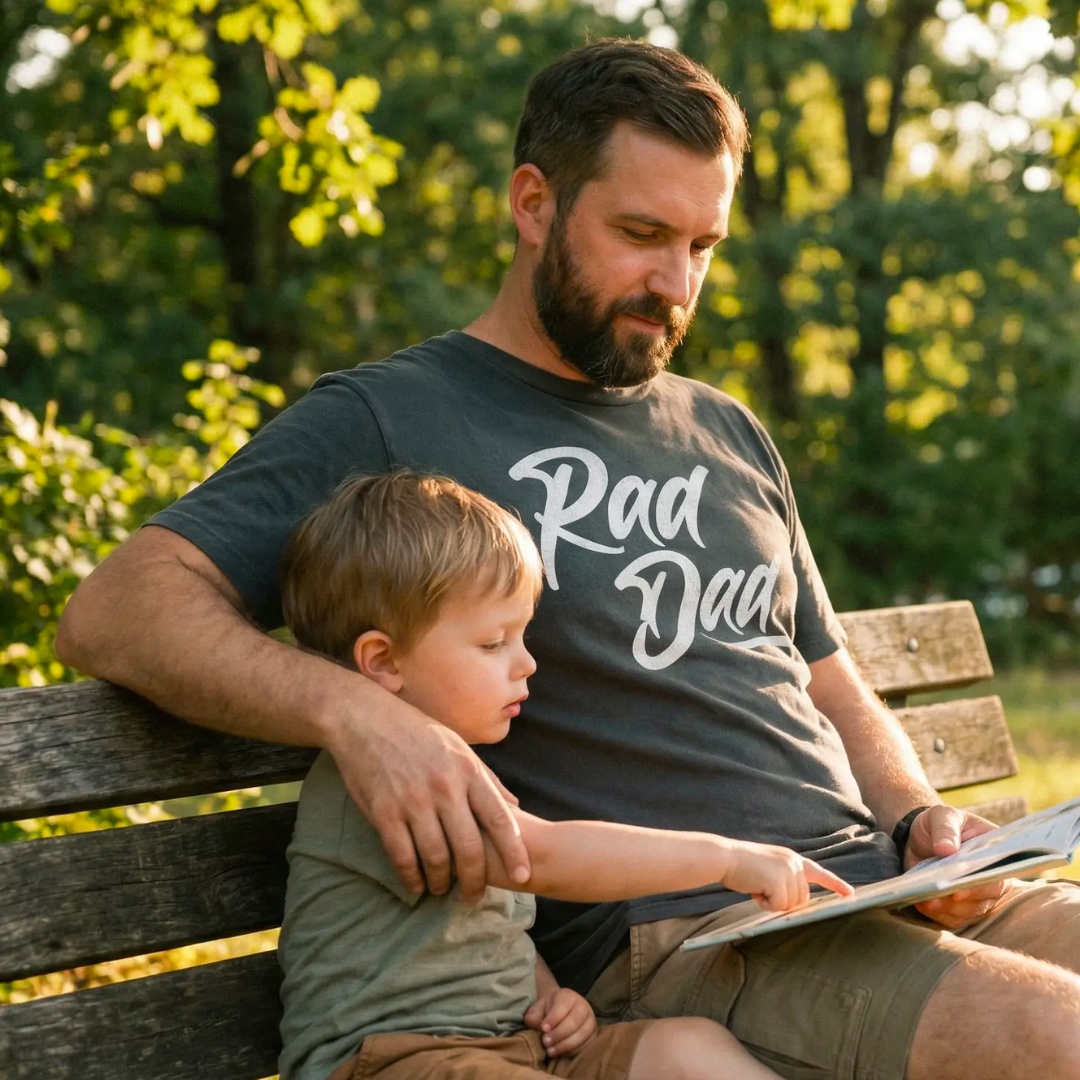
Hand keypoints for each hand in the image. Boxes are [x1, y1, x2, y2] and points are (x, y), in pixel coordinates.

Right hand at [329, 692, 529, 902]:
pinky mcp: (384, 812)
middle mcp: (444, 788)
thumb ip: (488, 779)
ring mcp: (413, 801)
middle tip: (475, 897)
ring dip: (441, 882)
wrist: (365, 719)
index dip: (514, 851)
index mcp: (467, 770)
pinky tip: (416, 885)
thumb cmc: (417, 733)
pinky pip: (402, 856)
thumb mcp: (459, 747)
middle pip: (469, 847)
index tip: (523, 876)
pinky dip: (411, 877)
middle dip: (475, 880)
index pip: (499, 818)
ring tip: (443, 889)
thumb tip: (516, 807)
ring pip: (436, 857)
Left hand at [524, 987, 596, 1056]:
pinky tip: (561, 1052)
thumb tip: (540, 1030)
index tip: (543, 1029)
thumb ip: (534, 1018)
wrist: (558, 1012)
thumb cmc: (546, 1011)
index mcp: (568, 996)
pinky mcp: (593, 1035)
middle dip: (559, 1034)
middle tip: (545, 1042)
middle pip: (575, 1021)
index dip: (553, 1019)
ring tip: (550, 1050)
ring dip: (565, 1045)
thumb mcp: (536, 1010)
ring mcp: (590, 1021)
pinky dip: (573, 1051)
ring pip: (582, 1034)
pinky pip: (586, 1045)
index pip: (563, 1006)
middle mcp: (582, 1006)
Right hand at [723, 840, 854, 910]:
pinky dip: (766, 905)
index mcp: (792, 858)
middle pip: (802, 899)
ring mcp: (788, 871)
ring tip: (757, 889)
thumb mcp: (768, 867)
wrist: (724, 857)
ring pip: (792, 905)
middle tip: (763, 892)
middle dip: (784, 902)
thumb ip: (784, 879)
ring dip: (773, 903)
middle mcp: (794, 863)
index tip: (850, 894)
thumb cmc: (741, 866)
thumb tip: (795, 903)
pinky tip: (755, 892)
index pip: (819, 872)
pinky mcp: (779, 881)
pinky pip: (779, 906)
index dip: (835, 884)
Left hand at [905, 805, 1007, 928]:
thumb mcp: (942, 816)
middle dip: (965, 898)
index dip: (985, 881)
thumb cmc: (939, 823)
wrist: (921, 836)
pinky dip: (938, 914)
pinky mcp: (959, 907)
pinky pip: (953, 918)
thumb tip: (946, 849)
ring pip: (969, 911)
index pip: (999, 871)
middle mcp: (992, 877)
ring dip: (949, 908)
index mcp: (996, 852)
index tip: (966, 884)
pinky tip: (923, 904)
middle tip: (946, 895)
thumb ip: (945, 829)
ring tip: (929, 901)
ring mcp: (977, 895)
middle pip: (987, 896)